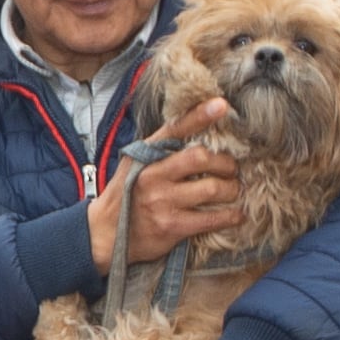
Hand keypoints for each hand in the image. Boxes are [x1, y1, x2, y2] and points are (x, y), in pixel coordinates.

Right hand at [88, 99, 245, 276]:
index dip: (200, 116)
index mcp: (145, 155)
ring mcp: (162, 201)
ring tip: (231, 191)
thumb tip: (200, 130)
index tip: (221, 106)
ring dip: (231, 189)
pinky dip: (230, 215)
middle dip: (226, 164)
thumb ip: (162, 149)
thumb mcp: (136, 164)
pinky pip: (212, 218)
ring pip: (212, 188)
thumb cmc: (126, 195)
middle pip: (201, 157)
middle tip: (231, 170)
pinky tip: (235, 214)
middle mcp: (152, 175)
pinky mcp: (171, 226)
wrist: (104, 233)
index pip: (175, 128)